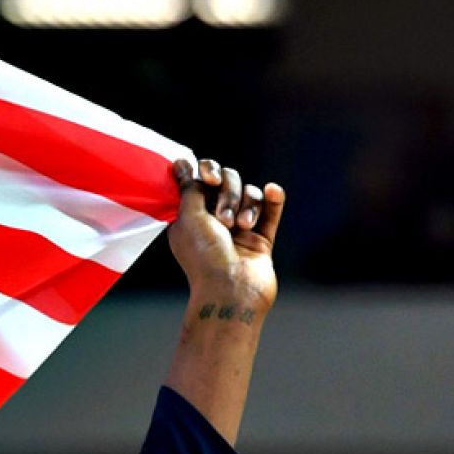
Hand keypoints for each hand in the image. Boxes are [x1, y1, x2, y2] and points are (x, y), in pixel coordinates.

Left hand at [166, 158, 284, 318]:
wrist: (231, 291)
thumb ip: (190, 187)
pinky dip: (273, 199)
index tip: (206, 178)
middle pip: (228, 182)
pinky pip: (272, 210)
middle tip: (223, 219)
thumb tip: (181, 163)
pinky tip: (273, 191)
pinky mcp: (262, 238)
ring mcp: (240, 229)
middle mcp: (213, 220)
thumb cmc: (204, 256)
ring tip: (240, 228)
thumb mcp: (189, 217)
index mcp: (191, 216)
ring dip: (247, 205)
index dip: (206, 172)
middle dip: (228, 193)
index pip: (201, 180)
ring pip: (251, 195)